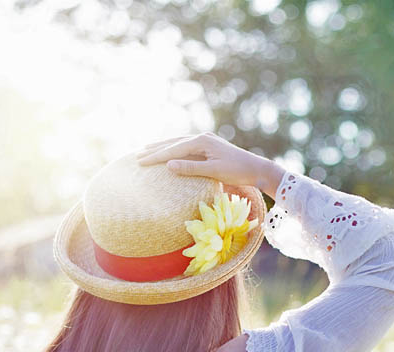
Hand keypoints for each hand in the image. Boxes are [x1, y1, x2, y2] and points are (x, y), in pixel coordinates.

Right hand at [135, 133, 284, 198]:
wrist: (256, 168)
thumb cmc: (237, 171)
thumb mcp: (213, 171)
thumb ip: (191, 168)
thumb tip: (168, 164)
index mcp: (201, 141)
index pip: (173, 149)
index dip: (156, 156)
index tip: (140, 162)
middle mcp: (202, 137)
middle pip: (173, 143)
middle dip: (155, 149)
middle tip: (137, 156)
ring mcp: (206, 141)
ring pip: (178, 143)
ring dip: (163, 147)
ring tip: (147, 150)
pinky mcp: (209, 146)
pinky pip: (186, 146)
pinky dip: (174, 149)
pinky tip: (169, 152)